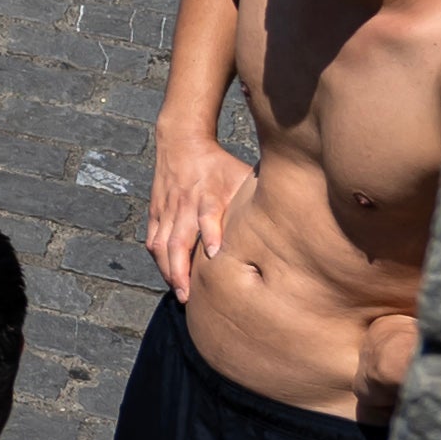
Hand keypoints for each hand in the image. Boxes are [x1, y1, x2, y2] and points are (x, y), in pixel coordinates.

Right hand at [146, 136, 250, 302]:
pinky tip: (167, 274)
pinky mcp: (155, 210)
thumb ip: (254, 199)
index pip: (207, 215)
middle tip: (188, 297)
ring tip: (179, 292)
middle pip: (176, 240)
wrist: (180, 142)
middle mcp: (184, 204)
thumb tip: (288, 220)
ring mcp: (166, 208)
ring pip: (160, 244)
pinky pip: (152, 239)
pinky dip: (158, 259)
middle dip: (180, 270)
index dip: (211, 233)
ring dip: (167, 270)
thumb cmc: (217, 163)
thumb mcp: (240, 175)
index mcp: (208, 195)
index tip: (216, 255)